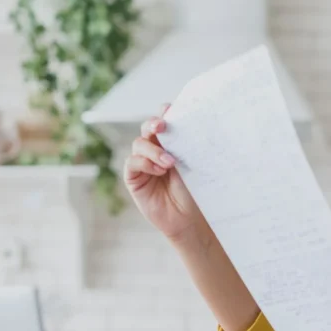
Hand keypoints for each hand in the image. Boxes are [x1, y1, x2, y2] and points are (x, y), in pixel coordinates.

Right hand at [123, 104, 203, 241]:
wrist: (191, 221)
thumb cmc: (197, 194)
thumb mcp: (197, 166)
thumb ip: (191, 147)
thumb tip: (198, 124)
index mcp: (174, 144)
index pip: (166, 121)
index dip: (166, 112)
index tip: (172, 109)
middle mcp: (157, 150)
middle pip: (149, 127)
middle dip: (155, 123)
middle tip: (163, 126)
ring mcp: (143, 163)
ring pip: (140, 143)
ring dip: (153, 149)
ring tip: (169, 162)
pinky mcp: (134, 177)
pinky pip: (132, 162)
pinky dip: (144, 163)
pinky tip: (158, 171)